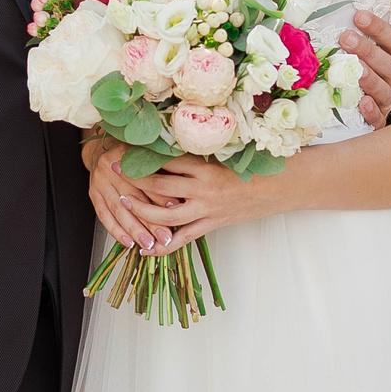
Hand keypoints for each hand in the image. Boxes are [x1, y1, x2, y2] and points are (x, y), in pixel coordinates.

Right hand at [83, 134, 184, 253]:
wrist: (103, 149)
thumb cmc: (132, 154)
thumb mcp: (147, 154)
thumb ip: (162, 168)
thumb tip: (182, 196)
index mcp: (126, 152)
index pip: (146, 177)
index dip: (162, 194)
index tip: (177, 208)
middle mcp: (110, 166)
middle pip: (133, 197)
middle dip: (150, 220)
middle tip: (165, 236)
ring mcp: (99, 181)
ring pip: (118, 210)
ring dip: (134, 230)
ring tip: (149, 244)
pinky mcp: (93, 194)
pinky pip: (103, 215)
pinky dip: (116, 231)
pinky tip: (128, 242)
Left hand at [115, 152, 288, 249]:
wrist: (275, 188)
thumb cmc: (247, 167)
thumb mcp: (221, 154)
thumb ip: (194, 153)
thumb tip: (162, 143)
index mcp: (205, 167)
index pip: (166, 161)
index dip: (143, 155)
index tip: (124, 148)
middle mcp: (203, 190)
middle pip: (159, 186)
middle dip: (134, 179)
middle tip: (115, 170)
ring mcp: (206, 210)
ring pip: (165, 216)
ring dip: (141, 211)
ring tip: (123, 202)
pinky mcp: (210, 226)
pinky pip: (181, 240)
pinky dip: (162, 246)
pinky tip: (145, 248)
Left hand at [340, 4, 390, 127]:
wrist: (372, 102)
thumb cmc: (375, 62)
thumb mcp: (384, 38)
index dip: (379, 28)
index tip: (358, 15)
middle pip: (388, 65)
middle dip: (368, 50)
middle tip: (345, 38)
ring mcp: (386, 100)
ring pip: (383, 90)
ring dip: (368, 78)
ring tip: (352, 69)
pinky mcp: (376, 121)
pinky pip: (377, 119)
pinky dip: (371, 111)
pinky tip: (362, 103)